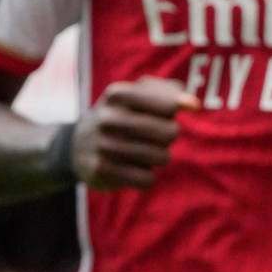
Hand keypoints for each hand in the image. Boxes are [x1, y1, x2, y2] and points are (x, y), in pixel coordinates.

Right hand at [71, 78, 196, 190]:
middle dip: (169, 135)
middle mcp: (107, 118)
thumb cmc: (122, 115)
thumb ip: (169, 92)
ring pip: (161, 157)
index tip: (189, 106)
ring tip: (144, 152)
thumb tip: (192, 104)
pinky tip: (134, 169)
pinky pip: (146, 180)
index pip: (167, 105)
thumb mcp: (138, 93)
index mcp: (118, 94)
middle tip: (157, 135)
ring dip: (159, 157)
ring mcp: (102, 145)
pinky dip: (147, 177)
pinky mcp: (100, 171)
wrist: (78, 146)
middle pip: (169, 133)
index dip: (179, 108)